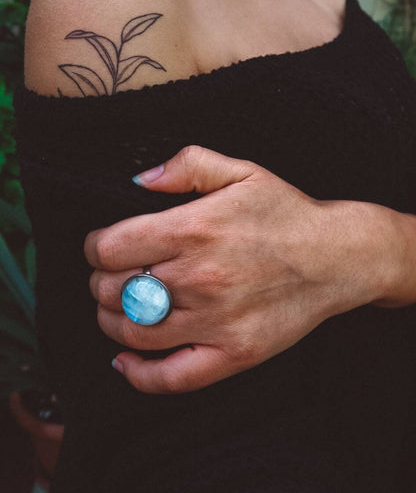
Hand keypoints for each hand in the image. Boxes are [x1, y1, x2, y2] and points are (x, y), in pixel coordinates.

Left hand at [84, 145, 391, 393]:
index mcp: (194, 229)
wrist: (337, 256)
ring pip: (133, 331)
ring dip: (111, 320)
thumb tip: (140, 180)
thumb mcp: (241, 171)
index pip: (110, 248)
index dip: (94, 247)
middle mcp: (200, 277)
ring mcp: (216, 321)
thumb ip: (187, 165)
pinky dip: (138, 373)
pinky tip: (125, 360)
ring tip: (117, 308)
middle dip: (102, 280)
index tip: (101, 246)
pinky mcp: (234, 354)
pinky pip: (172, 377)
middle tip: (113, 275)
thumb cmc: (286, 213)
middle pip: (114, 290)